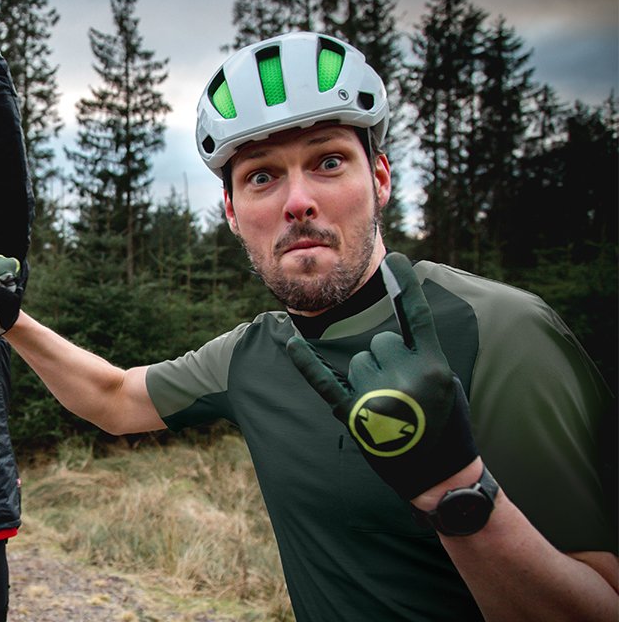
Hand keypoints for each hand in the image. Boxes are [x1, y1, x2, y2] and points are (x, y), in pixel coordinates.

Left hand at [285, 252, 477, 500]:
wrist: (439, 478)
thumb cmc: (446, 427)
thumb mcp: (447, 385)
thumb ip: (422, 355)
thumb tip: (389, 335)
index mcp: (433, 366)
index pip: (415, 317)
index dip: (405, 286)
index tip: (393, 258)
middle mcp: (404, 378)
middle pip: (379, 343)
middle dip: (387, 361)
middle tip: (404, 393)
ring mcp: (377, 397)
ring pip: (358, 361)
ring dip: (369, 377)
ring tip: (390, 407)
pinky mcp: (353, 415)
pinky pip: (322, 380)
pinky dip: (305, 361)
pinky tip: (289, 341)